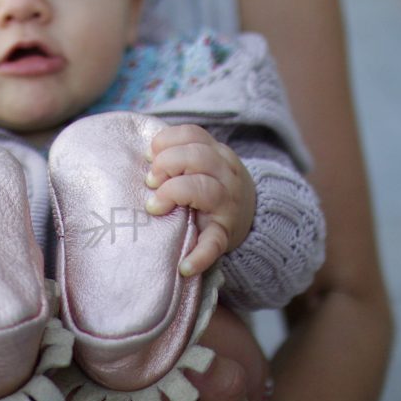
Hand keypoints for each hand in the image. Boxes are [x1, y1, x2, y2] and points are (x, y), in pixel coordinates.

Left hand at [143, 125, 255, 276]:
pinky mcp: (227, 233)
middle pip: (197, 157)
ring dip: (174, 193)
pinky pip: (214, 243)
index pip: (192, 135)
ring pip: (206, 189)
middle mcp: (226, 174)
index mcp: (217, 153)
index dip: (166, 142)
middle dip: (167, 164)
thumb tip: (145, 157)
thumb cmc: (212, 186)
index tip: (150, 156)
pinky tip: (184, 266)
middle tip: (150, 182)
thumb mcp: (202, 165)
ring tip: (156, 207)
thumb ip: (178, 155)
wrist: (254, 217)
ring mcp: (229, 204)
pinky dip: (199, 255)